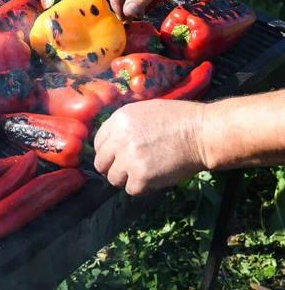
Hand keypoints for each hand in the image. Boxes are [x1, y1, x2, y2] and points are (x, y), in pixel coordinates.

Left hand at [93, 99, 207, 195]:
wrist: (202, 132)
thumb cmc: (179, 120)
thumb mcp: (144, 111)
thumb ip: (124, 126)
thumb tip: (111, 143)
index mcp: (119, 119)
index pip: (98, 143)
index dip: (108, 152)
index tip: (117, 157)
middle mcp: (119, 138)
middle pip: (101, 163)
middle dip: (113, 168)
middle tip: (128, 170)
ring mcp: (129, 158)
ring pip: (113, 178)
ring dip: (126, 179)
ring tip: (143, 174)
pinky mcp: (141, 176)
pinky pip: (131, 189)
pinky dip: (142, 188)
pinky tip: (154, 180)